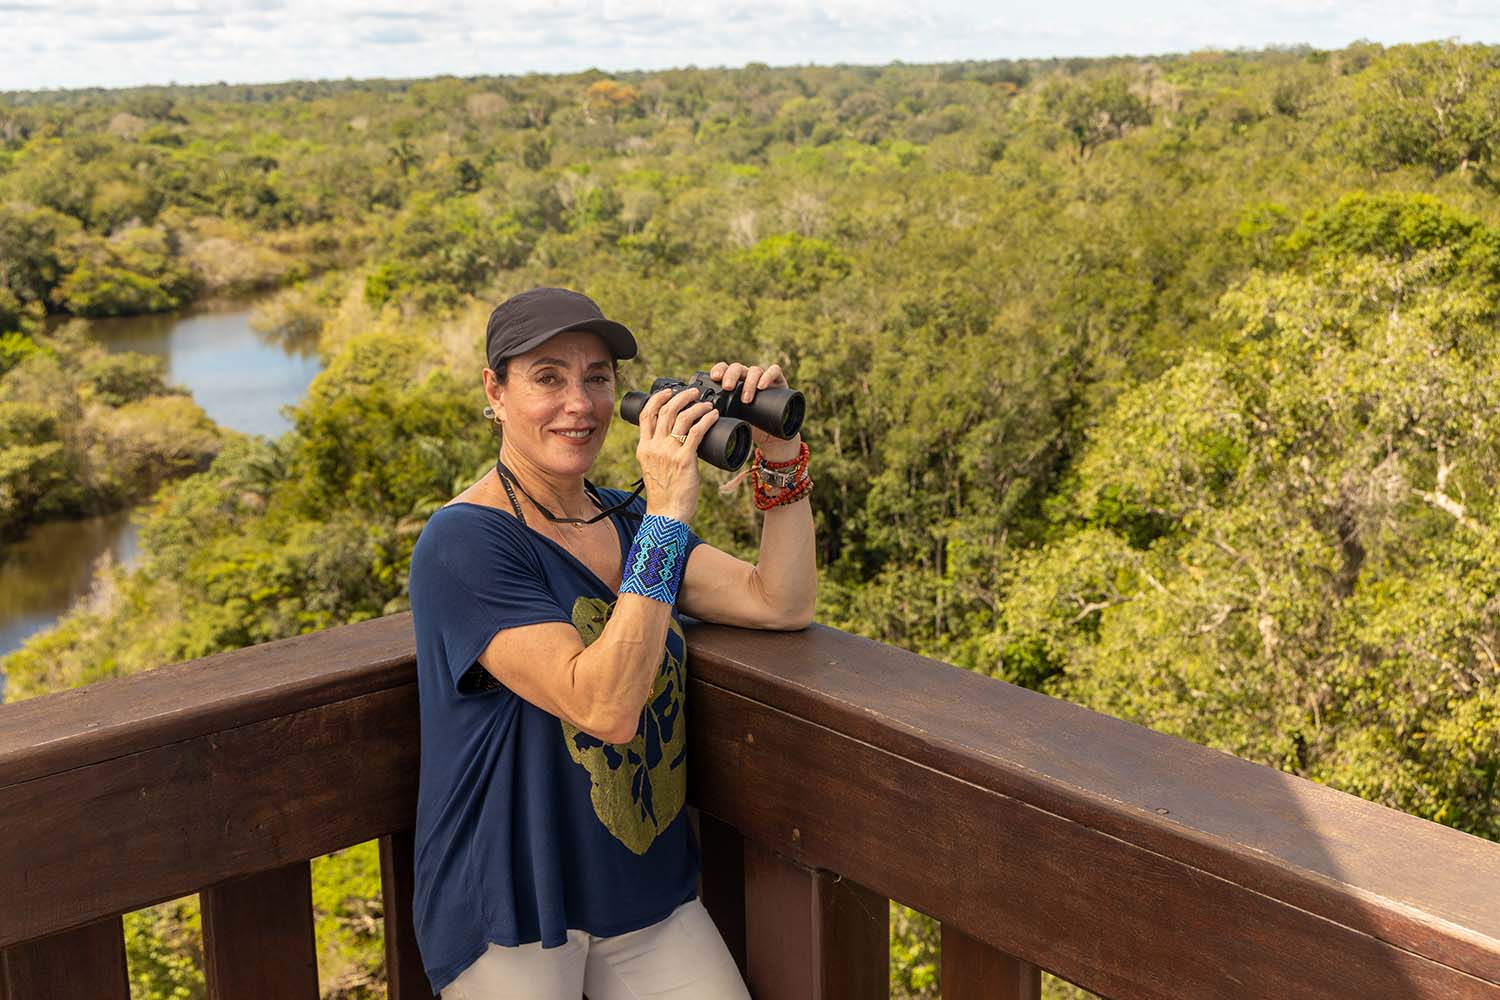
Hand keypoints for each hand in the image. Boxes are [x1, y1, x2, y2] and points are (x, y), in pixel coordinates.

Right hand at [634, 386, 718, 522]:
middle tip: (694, 392)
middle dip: (681, 396)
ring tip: (707, 404)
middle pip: (665, 411)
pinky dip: (706, 419)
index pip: (646, 415)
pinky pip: (697, 431)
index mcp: (644, 448)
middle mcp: (654, 447)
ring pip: (682, 418)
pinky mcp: (684, 459)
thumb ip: (659, 453)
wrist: (667, 514)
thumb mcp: (652, 469)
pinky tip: (713, 415)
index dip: (658, 398)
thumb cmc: (664, 494)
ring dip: (697, 406)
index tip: (668, 391)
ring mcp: (668, 452)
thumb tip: (677, 440)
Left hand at [708, 360, 800, 459]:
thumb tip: (692, 426)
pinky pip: (774, 371)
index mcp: (733, 383)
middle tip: (727, 388)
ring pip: (754, 370)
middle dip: (731, 375)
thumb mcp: (729, 422)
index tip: (714, 378)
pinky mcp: (778, 382)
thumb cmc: (748, 427)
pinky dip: (768, 376)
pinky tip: (762, 386)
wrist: (771, 436)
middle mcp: (747, 377)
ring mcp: (762, 378)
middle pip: (737, 368)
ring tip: (746, 399)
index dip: (719, 370)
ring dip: (749, 382)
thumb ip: (713, 419)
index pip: (723, 369)